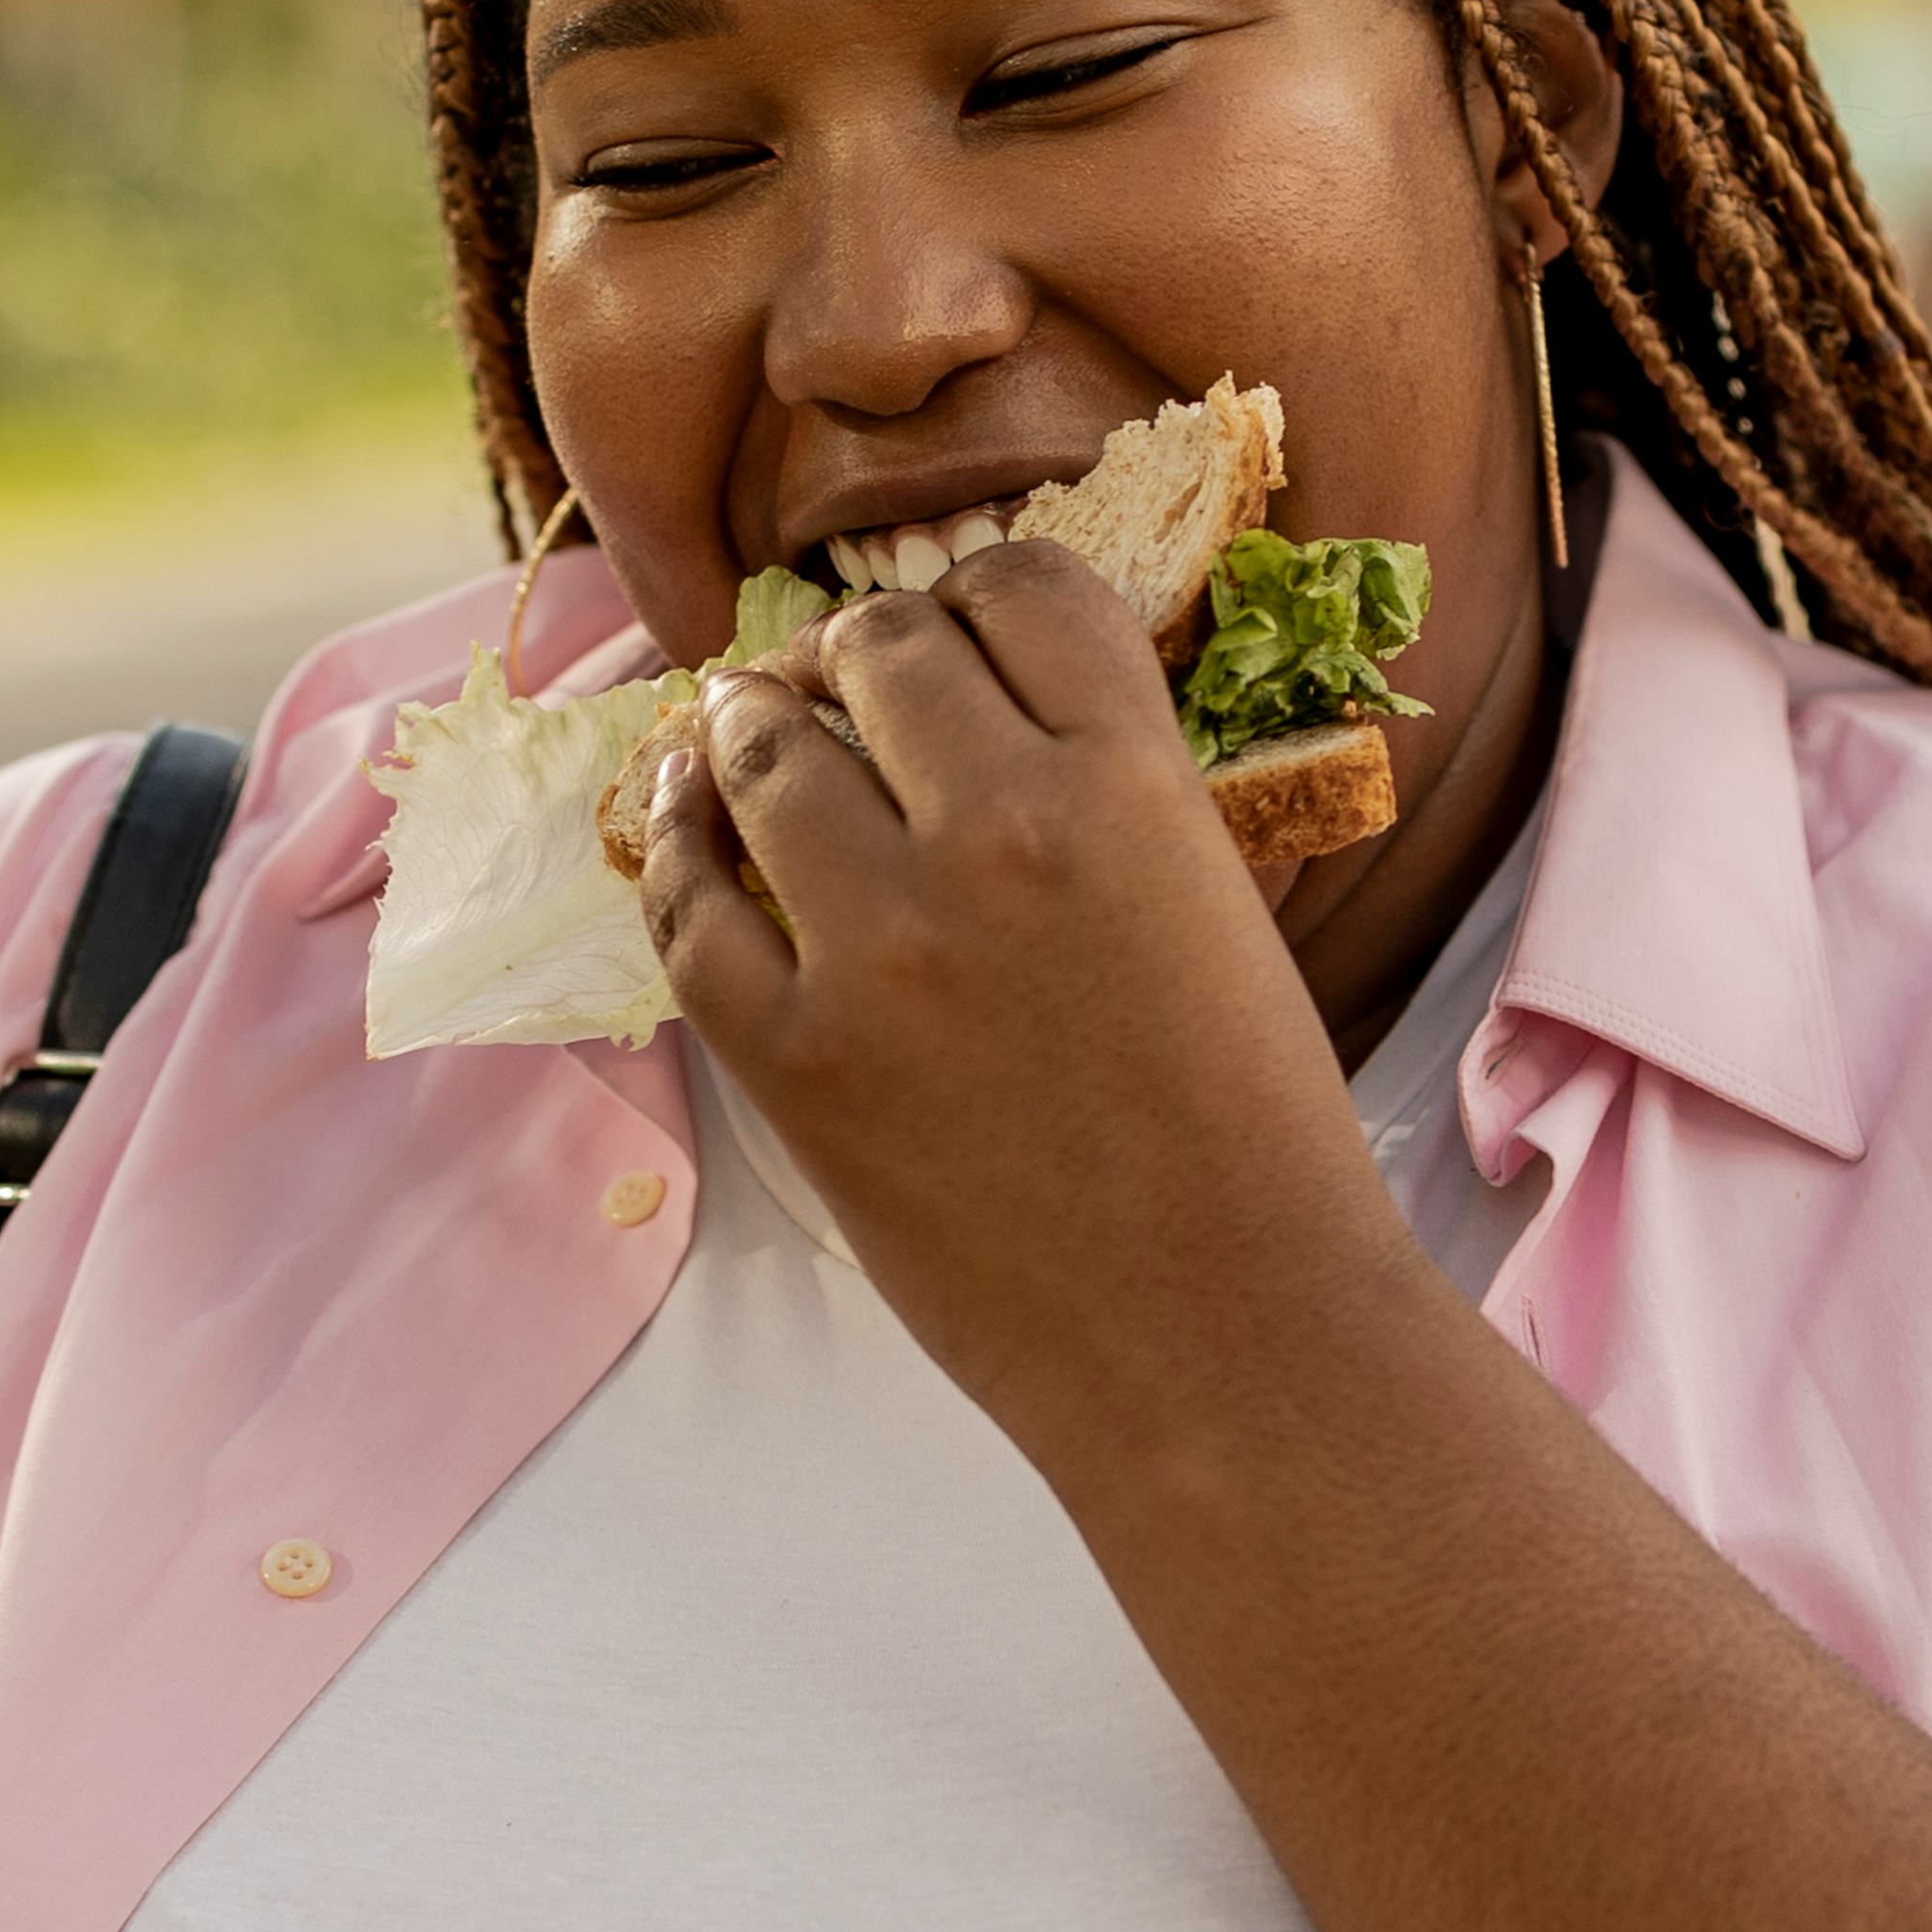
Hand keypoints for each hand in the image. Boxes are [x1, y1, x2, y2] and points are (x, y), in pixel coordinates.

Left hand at [635, 540, 1414, 1441]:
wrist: (1227, 1343)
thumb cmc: (1252, 1143)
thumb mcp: (1218, 910)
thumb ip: (1111, 797)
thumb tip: (988, 715)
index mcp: (1132, 783)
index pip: (1019, 587)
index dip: (980, 595)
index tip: (960, 631)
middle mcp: (997, 832)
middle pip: (880, 649)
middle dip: (864, 657)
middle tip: (852, 685)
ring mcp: (877, 948)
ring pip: (764, 753)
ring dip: (755, 729)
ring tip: (753, 733)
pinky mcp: (793, 1059)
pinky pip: (689, 907)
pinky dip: (679, 851)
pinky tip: (688, 830)